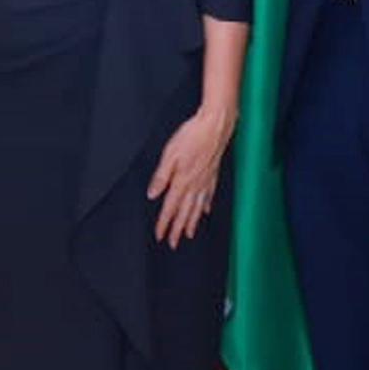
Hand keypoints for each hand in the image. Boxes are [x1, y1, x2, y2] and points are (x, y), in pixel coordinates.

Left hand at [146, 103, 235, 246]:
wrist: (215, 126)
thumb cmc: (192, 136)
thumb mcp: (170, 154)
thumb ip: (161, 176)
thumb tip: (152, 194)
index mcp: (182, 181)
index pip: (170, 207)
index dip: (164, 223)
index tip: (160, 235)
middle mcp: (195, 185)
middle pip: (184, 212)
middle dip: (177, 229)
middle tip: (173, 243)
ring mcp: (206, 181)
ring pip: (197, 208)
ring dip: (191, 222)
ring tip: (188, 234)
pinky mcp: (213, 174)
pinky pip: (209, 196)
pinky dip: (205, 206)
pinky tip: (205, 212)